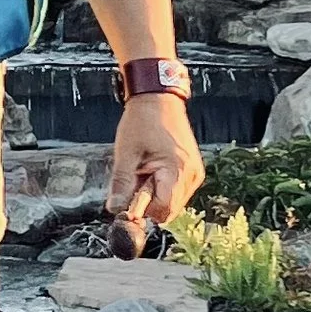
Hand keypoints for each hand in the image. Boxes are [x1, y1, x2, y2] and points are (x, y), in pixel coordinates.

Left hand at [108, 93, 204, 238]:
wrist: (159, 101)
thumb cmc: (142, 123)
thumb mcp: (125, 154)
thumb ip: (121, 184)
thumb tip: (115, 210)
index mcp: (177, 171)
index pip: (163, 210)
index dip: (143, 210)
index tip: (127, 200)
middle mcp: (192, 176)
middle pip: (169, 210)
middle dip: (148, 203)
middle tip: (135, 180)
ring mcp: (195, 174)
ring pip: (173, 203)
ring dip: (155, 196)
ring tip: (145, 170)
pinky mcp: (193, 171)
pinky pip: (177, 193)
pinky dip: (163, 188)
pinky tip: (154, 169)